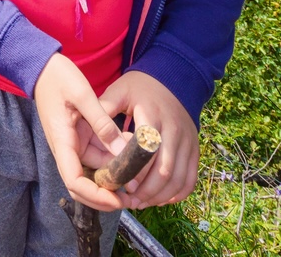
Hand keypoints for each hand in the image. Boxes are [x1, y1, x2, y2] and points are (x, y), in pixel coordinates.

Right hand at [31, 54, 125, 212]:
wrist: (41, 66)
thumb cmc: (57, 77)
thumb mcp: (82, 94)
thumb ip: (102, 121)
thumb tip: (121, 149)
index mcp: (62, 141)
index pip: (75, 181)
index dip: (95, 196)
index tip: (117, 200)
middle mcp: (66, 148)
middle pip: (85, 183)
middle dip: (108, 194)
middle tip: (134, 196)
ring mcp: (72, 144)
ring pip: (95, 168)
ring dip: (115, 172)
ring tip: (139, 165)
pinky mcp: (79, 138)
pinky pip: (97, 154)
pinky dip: (113, 156)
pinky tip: (129, 146)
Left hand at [98, 71, 198, 207]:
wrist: (174, 79)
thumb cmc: (140, 88)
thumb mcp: (120, 91)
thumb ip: (104, 109)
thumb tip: (85, 130)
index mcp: (153, 115)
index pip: (145, 150)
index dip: (133, 171)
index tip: (119, 182)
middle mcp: (174, 130)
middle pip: (164, 170)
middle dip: (146, 190)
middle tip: (128, 200)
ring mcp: (188, 142)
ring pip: (178, 179)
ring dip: (160, 196)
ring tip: (141, 202)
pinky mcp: (195, 150)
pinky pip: (190, 179)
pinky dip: (177, 194)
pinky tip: (160, 198)